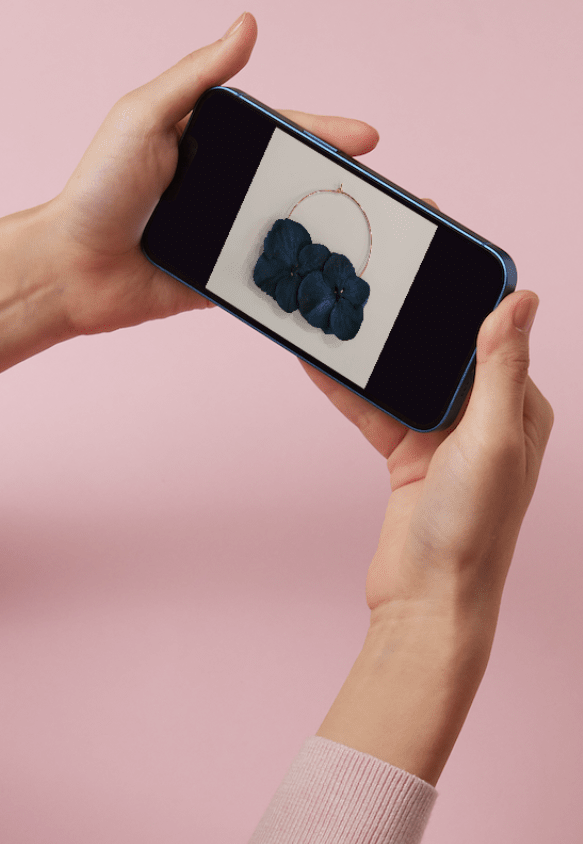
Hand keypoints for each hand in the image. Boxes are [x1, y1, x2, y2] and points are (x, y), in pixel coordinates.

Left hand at [0, 14, 386, 426]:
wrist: (67, 268)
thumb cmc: (98, 188)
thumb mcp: (144, 117)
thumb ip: (196, 76)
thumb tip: (247, 23)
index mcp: (208, 142)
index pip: (279, 131)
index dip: (323, 133)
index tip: (368, 139)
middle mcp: (220, 187)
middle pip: (293, 181)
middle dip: (343, 186)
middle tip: (391, 195)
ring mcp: (221, 236)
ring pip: (287, 231)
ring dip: (332, 234)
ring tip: (381, 239)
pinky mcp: (216, 281)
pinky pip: (266, 279)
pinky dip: (300, 280)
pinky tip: (339, 282)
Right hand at [305, 291, 551, 634]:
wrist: (428, 600)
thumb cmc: (473, 528)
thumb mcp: (491, 440)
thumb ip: (501, 369)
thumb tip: (522, 298)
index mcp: (519, 406)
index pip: (494, 330)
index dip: (467, 287)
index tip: (438, 243)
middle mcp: (485, 416)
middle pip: (442, 348)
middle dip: (410, 313)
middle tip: (377, 269)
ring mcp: (443, 438)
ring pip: (403, 377)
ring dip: (373, 350)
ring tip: (340, 312)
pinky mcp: (406, 457)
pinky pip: (374, 410)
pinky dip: (349, 388)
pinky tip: (321, 363)